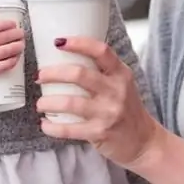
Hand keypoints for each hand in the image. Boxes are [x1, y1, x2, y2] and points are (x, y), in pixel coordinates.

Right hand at [0, 19, 24, 108]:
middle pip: (2, 37)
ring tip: (22, 44)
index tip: (13, 23)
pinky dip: (12, 61)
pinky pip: (3, 66)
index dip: (5, 24)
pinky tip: (16, 59)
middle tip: (21, 33)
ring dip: (17, 46)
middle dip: (15, 34)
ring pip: (5, 51)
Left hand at [35, 36, 163, 169]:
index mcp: (121, 74)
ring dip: (47, 102)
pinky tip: (45, 124)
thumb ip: (102, 71)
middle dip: (53, 74)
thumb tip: (66, 57)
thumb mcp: (121, 84)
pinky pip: (69, 129)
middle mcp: (116, 91)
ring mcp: (108, 113)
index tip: (58, 42)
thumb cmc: (127, 109)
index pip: (101, 51)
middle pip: (79, 74)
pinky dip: (52, 127)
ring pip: (70, 103)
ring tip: (40, 103)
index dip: (78, 43)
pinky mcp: (100, 133)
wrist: (144, 142)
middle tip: (40, 77)